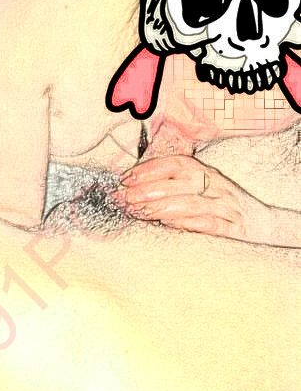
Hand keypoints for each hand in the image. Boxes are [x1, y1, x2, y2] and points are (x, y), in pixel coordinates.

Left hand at [115, 154, 276, 244]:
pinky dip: (188, 223)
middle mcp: (215, 185)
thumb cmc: (221, 203)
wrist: (263, 222)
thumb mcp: (201, 186)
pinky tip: (170, 224)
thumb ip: (173, 184)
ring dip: (163, 207)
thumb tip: (134, 188)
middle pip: (180, 182)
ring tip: (141, 213)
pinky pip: (209, 224)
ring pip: (191, 203)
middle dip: (149, 189)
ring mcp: (225, 205)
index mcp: (205, 172)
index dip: (150, 168)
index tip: (126, 178)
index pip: (176, 163)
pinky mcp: (233, 227)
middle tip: (126, 198)